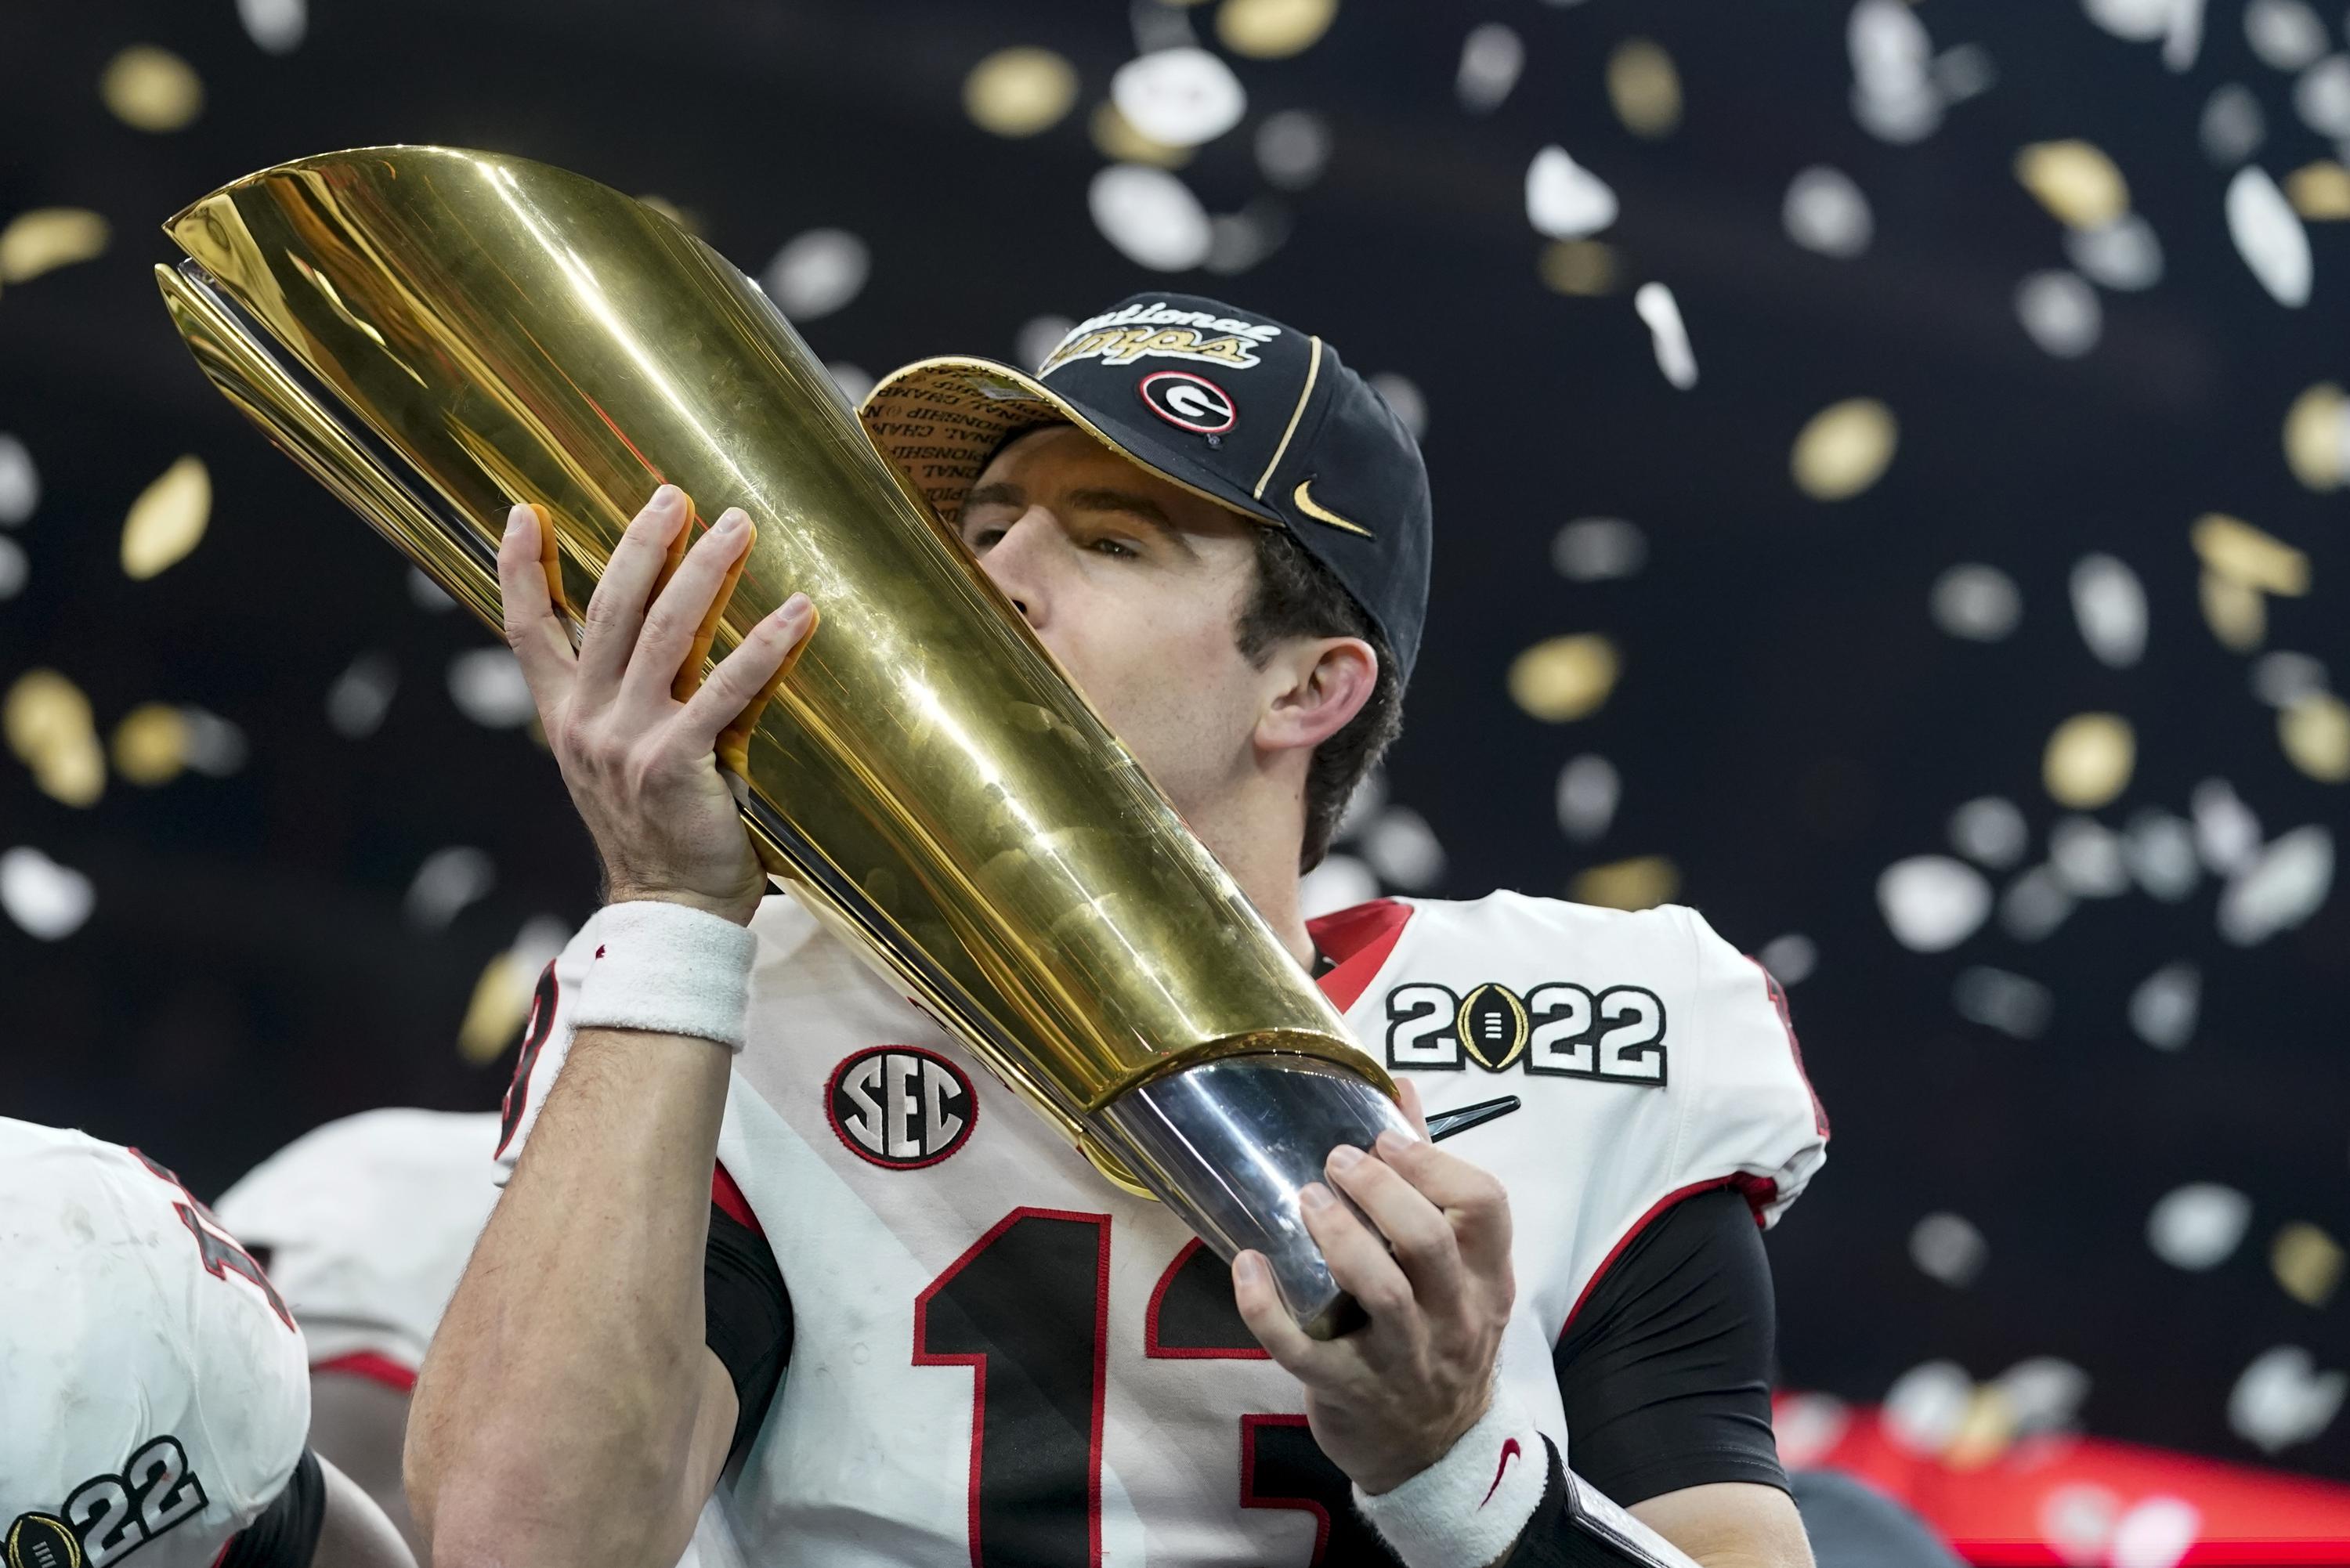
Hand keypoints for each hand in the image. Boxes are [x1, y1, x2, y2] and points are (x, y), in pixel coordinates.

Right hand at [499, 485, 815, 925]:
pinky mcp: (678, 765)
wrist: (670, 912)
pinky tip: (797, 613)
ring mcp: (629, 742)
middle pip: (609, 610)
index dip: (520, 570)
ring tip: (739, 526)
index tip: (521, 511)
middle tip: (676, 495)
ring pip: (666, 634)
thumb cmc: (658, 832)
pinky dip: (763, 647)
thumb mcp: (618, 760)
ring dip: (704, 572)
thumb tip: (662, 630)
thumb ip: (625, 702)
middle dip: (642, 545)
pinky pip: (725, 692)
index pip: (528, 631)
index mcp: (564, 718)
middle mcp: (588, 723)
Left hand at [1231, 1080, 1515, 1495]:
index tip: (1386, 1140)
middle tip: (1337, 1162)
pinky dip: (1269, 1308)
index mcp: (1484, 1278)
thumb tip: (1398, 1091)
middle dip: (1381, 1191)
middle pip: (1430, 1243)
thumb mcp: (1457, 1271)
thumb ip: (1428, 1180)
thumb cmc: (1438, 1340)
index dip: (1435, 1163)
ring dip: (1339, 1239)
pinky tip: (1248, 1267)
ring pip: (1381, 1293)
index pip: (1485, 1206)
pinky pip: (1305, 1351)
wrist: (1434, 1455)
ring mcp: (1401, 1359)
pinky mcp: (1347, 1390)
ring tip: (1306, 1201)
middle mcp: (1452, 1317)